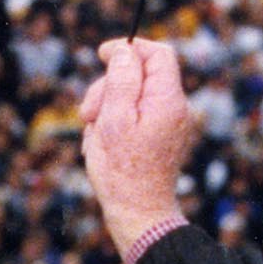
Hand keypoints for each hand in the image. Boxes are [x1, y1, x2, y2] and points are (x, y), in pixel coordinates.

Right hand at [79, 40, 197, 252]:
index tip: (102, 54)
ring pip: (133, 97)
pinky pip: (135, 117)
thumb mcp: (114, 119)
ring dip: (107, 108)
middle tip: (87, 114)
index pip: (157, 54)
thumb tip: (125, 52)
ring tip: (93, 136)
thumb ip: (121, 80)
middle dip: (109, 87)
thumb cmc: (123, 172)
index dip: (129, 49)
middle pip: (141, 75)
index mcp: (168, 100)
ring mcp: (169, 125)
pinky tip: (102, 144)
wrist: (138, 215)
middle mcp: (175, 109)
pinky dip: (116, 124)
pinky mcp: (160, 138)